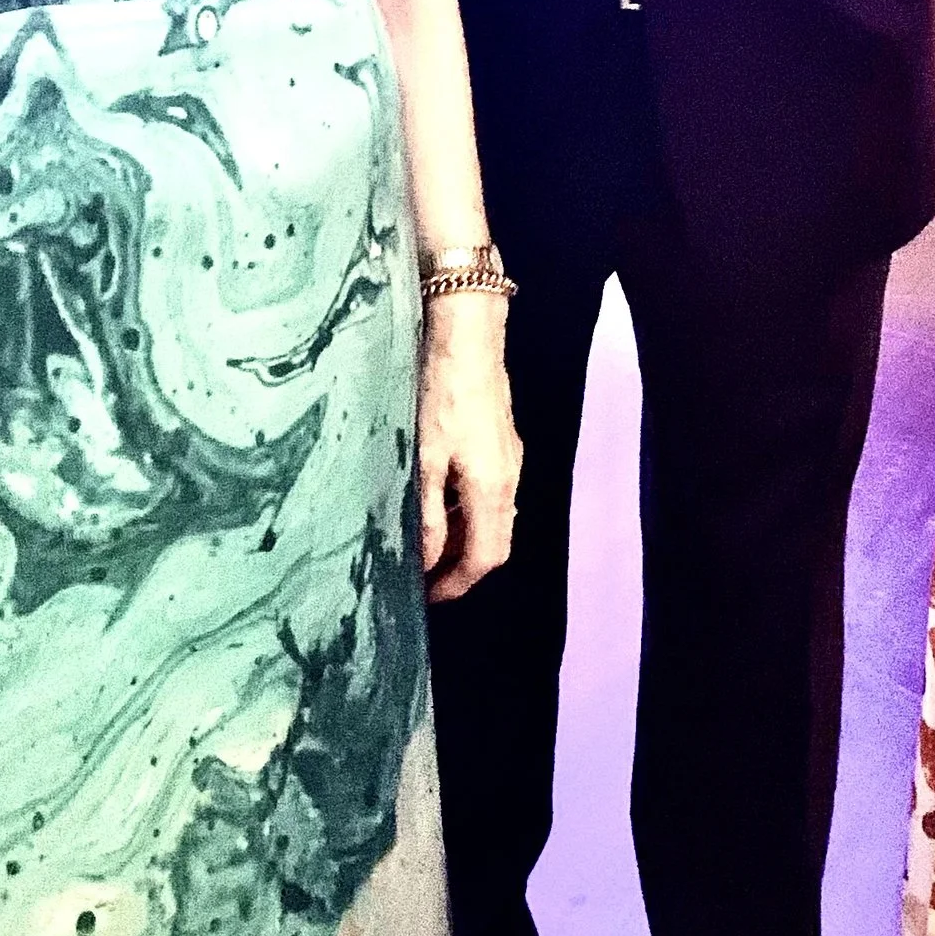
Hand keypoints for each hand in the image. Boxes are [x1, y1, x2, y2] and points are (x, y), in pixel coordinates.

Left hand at [417, 299, 520, 600]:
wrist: (467, 337)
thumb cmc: (439, 393)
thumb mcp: (423, 458)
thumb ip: (426, 514)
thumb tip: (425, 560)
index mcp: (492, 489)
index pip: (484, 558)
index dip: (457, 584)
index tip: (428, 598)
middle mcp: (510, 479)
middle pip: (496, 544)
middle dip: (463, 569)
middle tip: (426, 580)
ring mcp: (510, 460)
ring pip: (496, 519)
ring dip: (466, 540)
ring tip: (426, 545)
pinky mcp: (503, 444)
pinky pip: (493, 496)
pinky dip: (469, 514)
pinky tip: (440, 504)